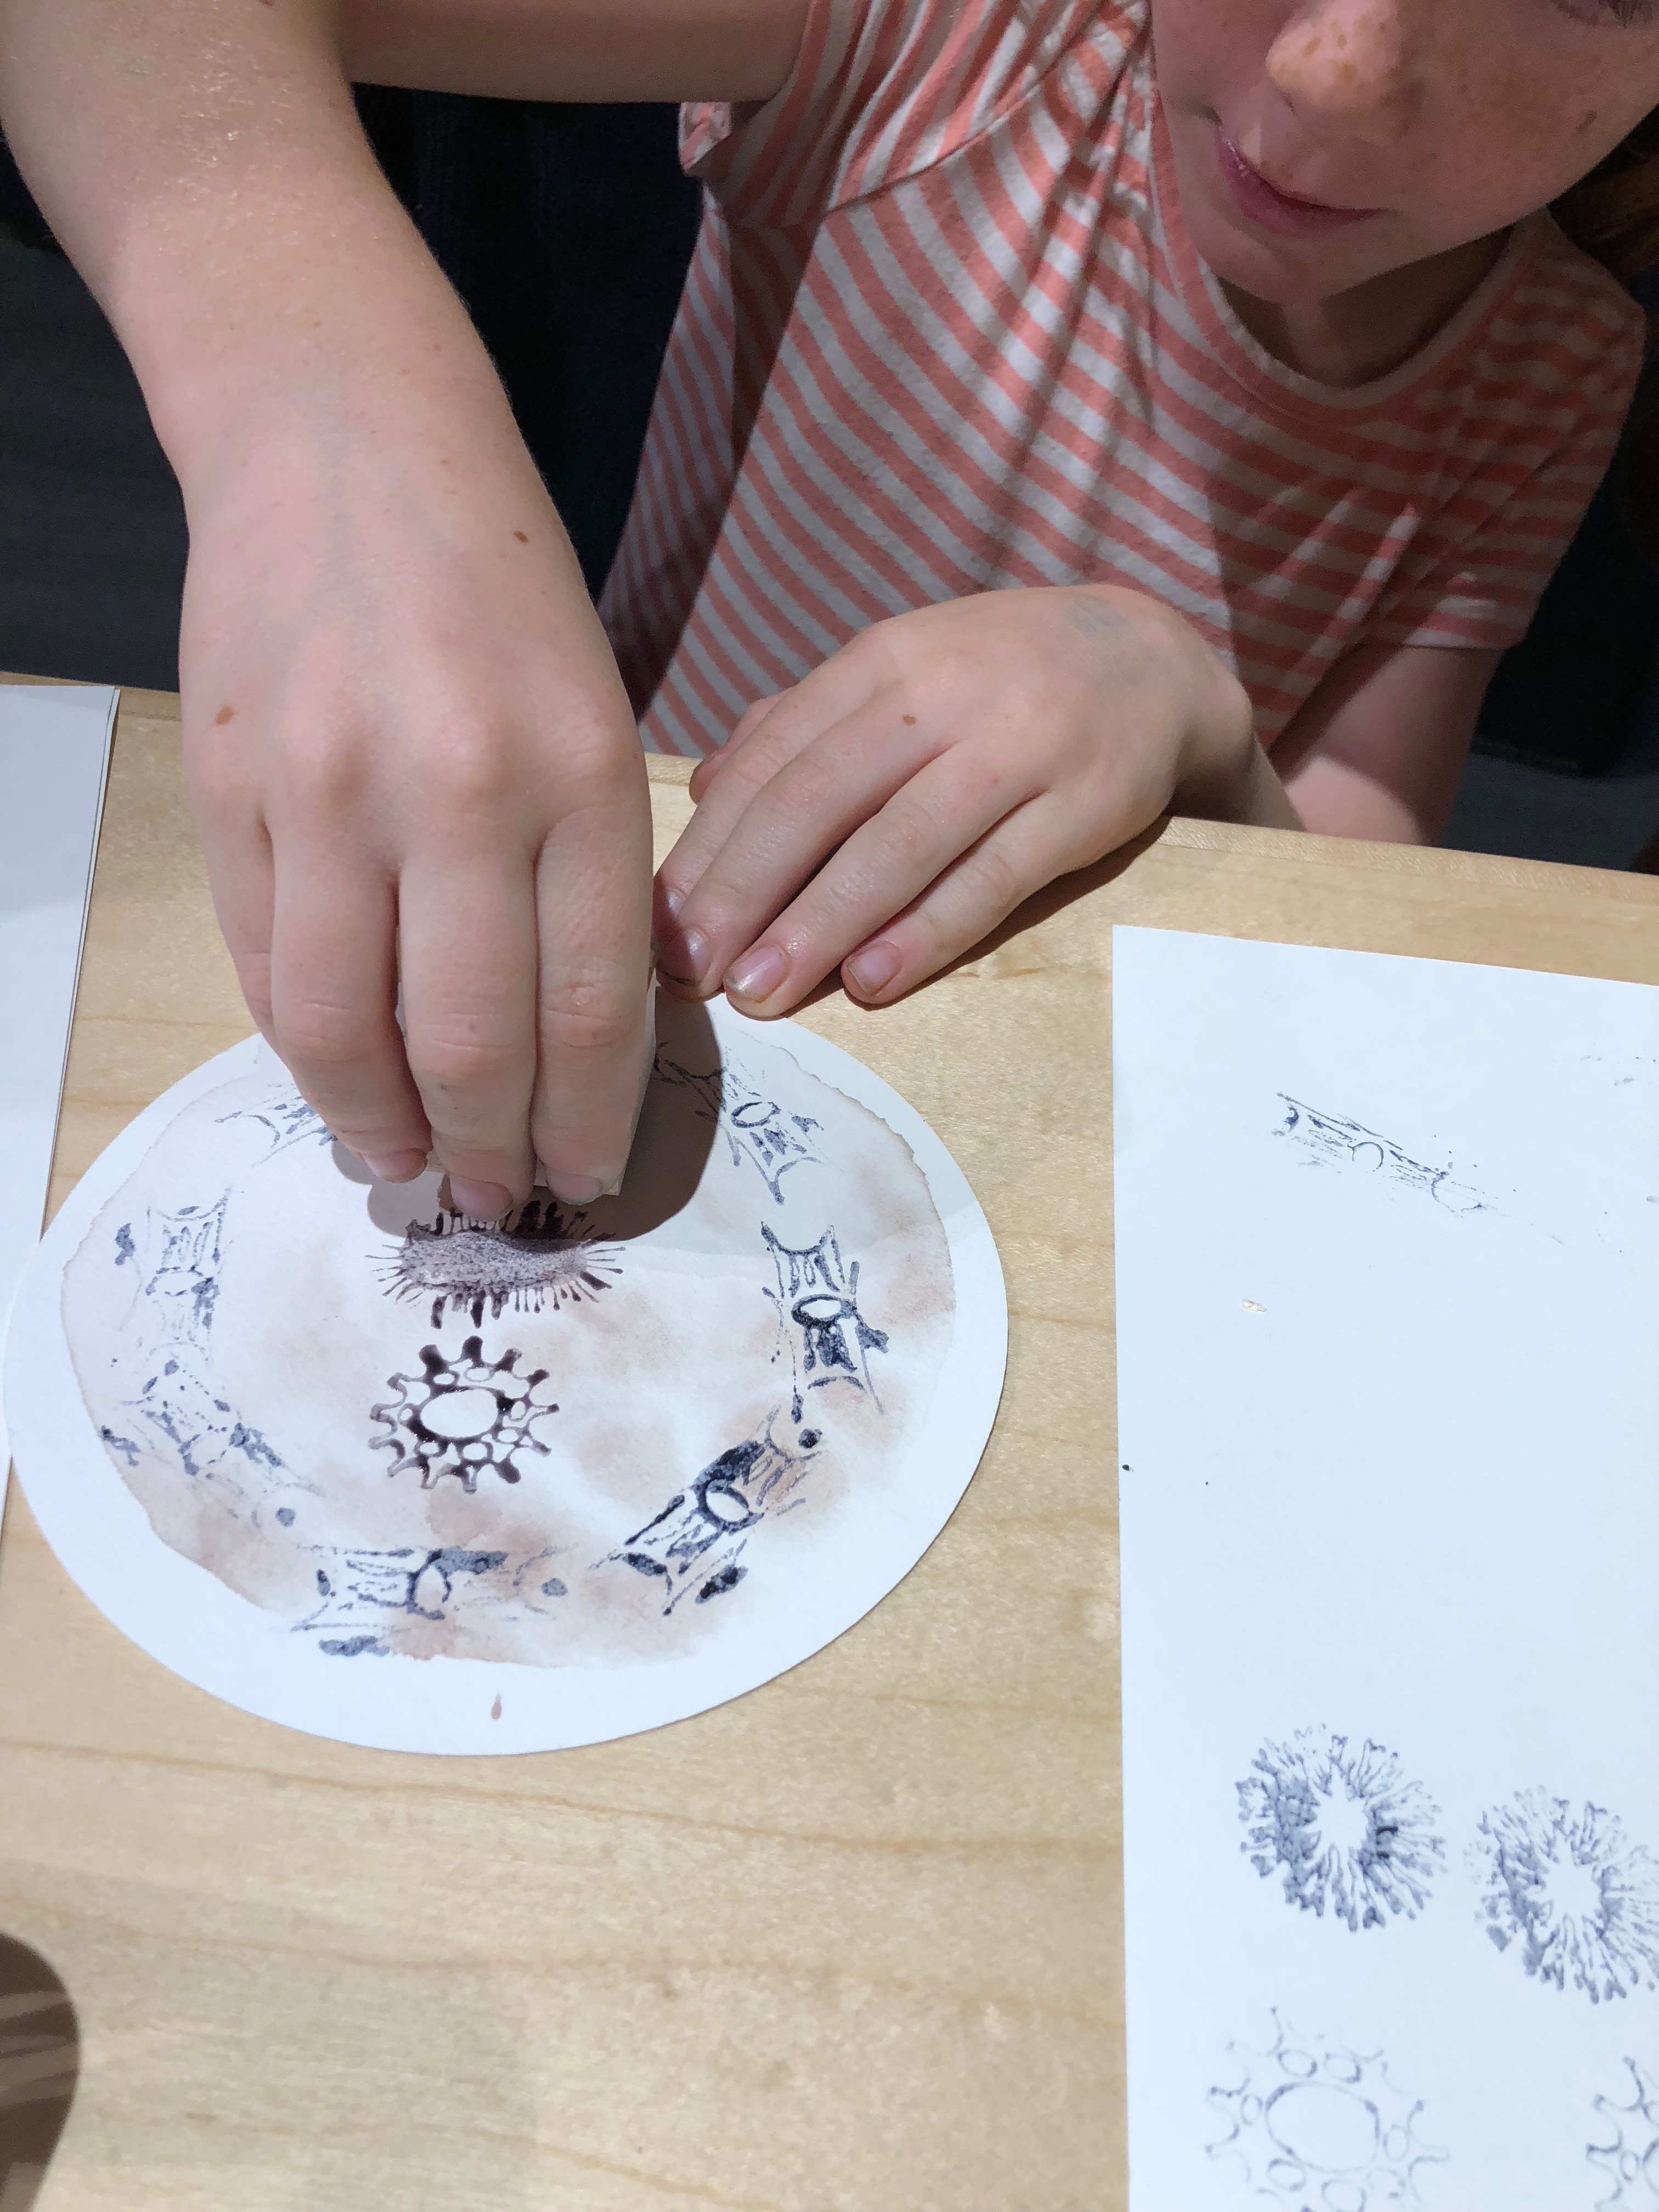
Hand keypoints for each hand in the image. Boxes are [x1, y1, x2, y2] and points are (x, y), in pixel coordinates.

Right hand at [180, 386, 651, 1215]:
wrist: (343, 444)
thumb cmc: (498, 591)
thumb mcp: (596, 718)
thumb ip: (590, 875)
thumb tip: (577, 1044)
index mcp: (584, 773)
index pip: (591, 1007)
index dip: (587, 1119)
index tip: (584, 1173)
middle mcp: (458, 791)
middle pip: (472, 1040)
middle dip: (489, 1147)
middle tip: (496, 1196)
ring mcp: (327, 792)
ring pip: (348, 1026)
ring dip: (380, 1125)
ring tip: (405, 1166)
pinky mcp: (231, 792)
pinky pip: (267, 964)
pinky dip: (305, 1046)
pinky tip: (339, 1082)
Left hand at [653, 586, 1283, 1014]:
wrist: (1152, 659)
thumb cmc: (999, 679)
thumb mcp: (901, 671)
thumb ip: (803, 724)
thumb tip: (704, 787)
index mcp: (881, 662)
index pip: (775, 757)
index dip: (711, 844)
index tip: (659, 922)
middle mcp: (941, 697)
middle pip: (821, 799)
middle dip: (745, 891)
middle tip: (691, 973)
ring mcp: (1016, 750)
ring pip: (900, 844)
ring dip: (822, 924)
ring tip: (762, 992)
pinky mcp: (1079, 808)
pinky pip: (992, 877)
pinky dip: (929, 931)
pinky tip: (873, 980)